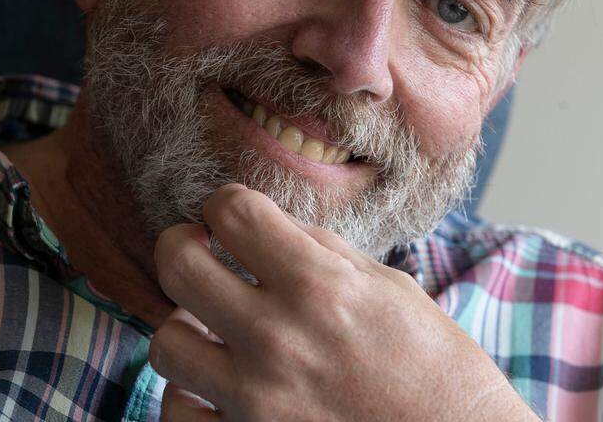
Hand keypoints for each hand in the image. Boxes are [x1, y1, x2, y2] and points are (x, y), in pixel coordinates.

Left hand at [150, 183, 539, 421]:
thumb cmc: (437, 371)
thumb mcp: (390, 290)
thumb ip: (320, 251)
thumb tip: (264, 225)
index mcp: (320, 287)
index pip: (231, 212)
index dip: (224, 202)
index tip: (232, 216)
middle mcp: (279, 340)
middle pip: (176, 264)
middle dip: (182, 245)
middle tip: (200, 251)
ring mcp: (257, 402)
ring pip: (165, 341)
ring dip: (184, 326)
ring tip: (211, 327)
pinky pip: (177, 412)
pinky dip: (190, 396)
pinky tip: (216, 385)